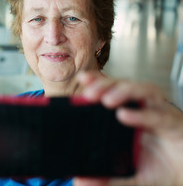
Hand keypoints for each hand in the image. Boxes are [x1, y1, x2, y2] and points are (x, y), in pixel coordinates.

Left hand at [75, 71, 182, 185]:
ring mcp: (159, 113)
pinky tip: (125, 115)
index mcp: (129, 113)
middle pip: (123, 86)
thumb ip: (108, 177)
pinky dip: (141, 115)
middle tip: (89, 93)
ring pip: (142, 91)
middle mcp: (143, 108)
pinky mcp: (174, 124)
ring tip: (106, 100)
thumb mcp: (129, 173)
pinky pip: (158, 115)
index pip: (111, 92)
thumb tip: (82, 181)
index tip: (82, 80)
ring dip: (124, 91)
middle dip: (106, 85)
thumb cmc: (160, 167)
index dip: (98, 82)